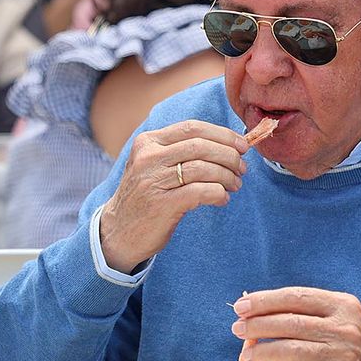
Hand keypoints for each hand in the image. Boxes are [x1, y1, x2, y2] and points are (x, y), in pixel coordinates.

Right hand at [98, 120, 248, 272]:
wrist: (119, 232)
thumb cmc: (145, 197)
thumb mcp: (153, 165)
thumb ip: (179, 151)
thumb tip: (227, 144)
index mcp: (148, 142)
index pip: (192, 127)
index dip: (222, 134)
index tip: (241, 145)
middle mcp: (148, 158)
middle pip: (201, 146)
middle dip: (229, 155)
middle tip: (242, 168)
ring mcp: (153, 181)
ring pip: (204, 168)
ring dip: (227, 176)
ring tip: (235, 184)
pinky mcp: (162, 204)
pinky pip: (201, 192)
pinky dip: (219, 194)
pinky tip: (222, 199)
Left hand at [231, 287, 360, 360]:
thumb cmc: (351, 339)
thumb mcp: (338, 315)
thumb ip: (303, 311)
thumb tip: (254, 312)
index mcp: (342, 306)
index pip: (295, 297)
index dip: (264, 301)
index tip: (242, 306)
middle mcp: (343, 329)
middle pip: (288, 323)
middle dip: (256, 326)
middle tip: (238, 329)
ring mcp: (339, 356)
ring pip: (287, 350)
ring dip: (260, 351)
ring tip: (247, 354)